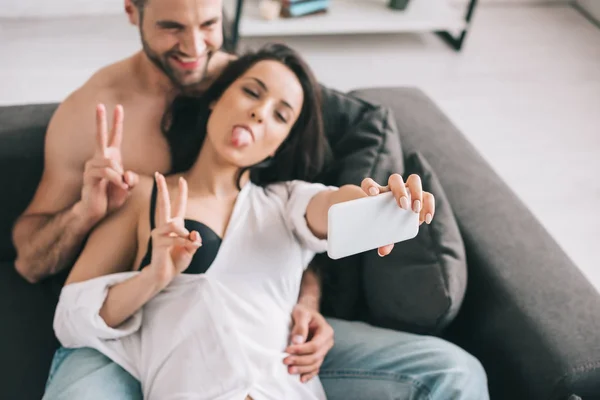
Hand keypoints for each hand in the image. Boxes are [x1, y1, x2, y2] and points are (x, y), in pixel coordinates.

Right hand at [80, 104, 138, 224]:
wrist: (96, 211)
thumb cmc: (111, 197)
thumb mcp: (127, 187)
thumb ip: (131, 178)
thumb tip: (127, 174)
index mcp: (110, 158)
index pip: (113, 137)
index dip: (116, 123)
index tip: (118, 107)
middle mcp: (98, 159)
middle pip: (100, 136)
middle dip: (101, 120)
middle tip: (99, 104)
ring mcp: (92, 167)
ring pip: (111, 163)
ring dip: (120, 176)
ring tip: (122, 186)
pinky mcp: (90, 176)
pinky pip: (108, 173)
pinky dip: (117, 180)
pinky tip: (121, 187)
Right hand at [147, 173, 201, 287]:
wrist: (164, 275)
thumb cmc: (176, 261)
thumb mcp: (190, 250)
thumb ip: (194, 241)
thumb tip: (194, 234)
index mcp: (174, 225)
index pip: (178, 206)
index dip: (181, 193)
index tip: (183, 179)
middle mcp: (164, 226)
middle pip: (162, 203)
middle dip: (161, 188)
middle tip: (158, 174)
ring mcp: (159, 234)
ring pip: (174, 224)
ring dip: (185, 234)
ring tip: (189, 243)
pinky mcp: (158, 243)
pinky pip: (176, 239)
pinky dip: (185, 244)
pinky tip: (189, 247)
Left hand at [284, 304, 333, 382]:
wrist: (307, 312)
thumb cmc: (304, 311)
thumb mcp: (301, 313)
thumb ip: (300, 326)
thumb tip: (297, 342)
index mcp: (326, 332)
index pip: (314, 346)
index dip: (301, 350)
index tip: (287, 350)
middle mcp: (327, 343)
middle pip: (315, 357)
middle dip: (300, 361)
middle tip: (285, 361)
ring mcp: (324, 350)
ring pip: (315, 364)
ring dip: (302, 369)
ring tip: (289, 370)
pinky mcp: (318, 355)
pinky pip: (316, 367)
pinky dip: (309, 374)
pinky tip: (301, 379)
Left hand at [361, 173, 435, 255]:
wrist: (391, 217)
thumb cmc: (383, 223)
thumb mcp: (382, 231)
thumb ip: (383, 239)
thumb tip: (383, 251)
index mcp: (377, 193)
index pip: (369, 183)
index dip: (370, 186)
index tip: (373, 194)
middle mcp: (392, 188)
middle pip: (395, 179)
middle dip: (400, 191)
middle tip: (403, 206)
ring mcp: (408, 190)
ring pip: (414, 180)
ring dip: (416, 194)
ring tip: (416, 210)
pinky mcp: (421, 196)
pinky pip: (428, 196)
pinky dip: (429, 206)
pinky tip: (427, 219)